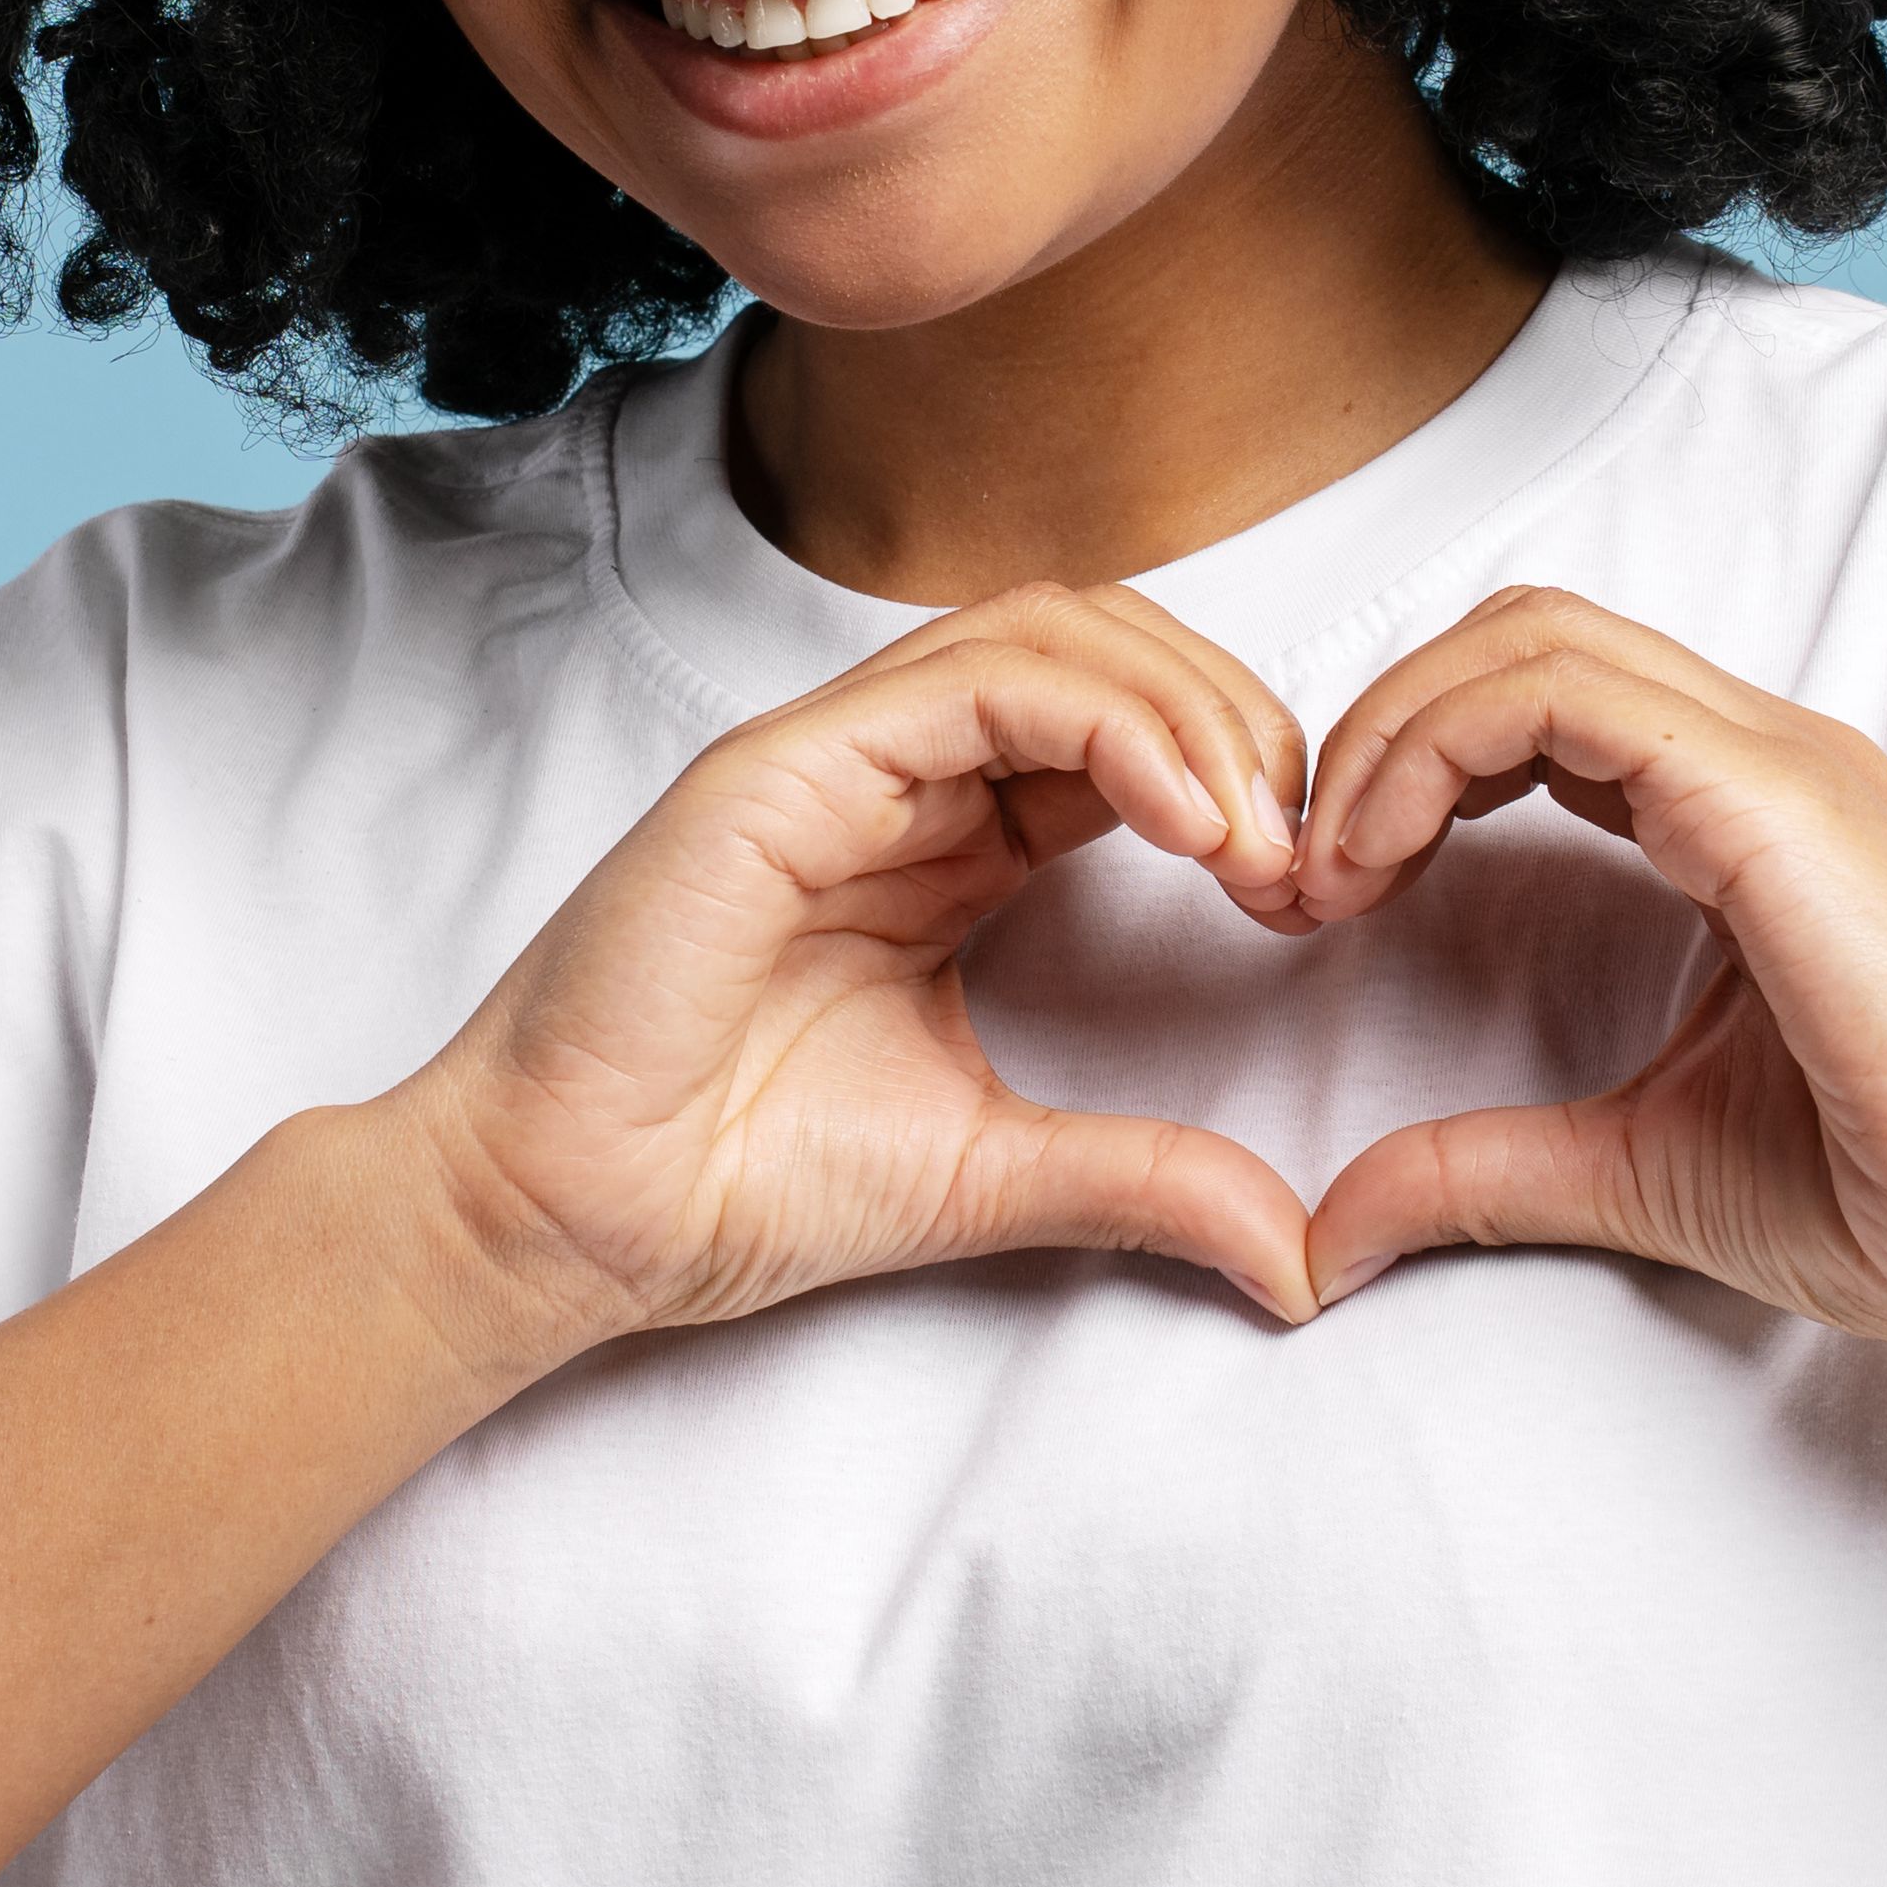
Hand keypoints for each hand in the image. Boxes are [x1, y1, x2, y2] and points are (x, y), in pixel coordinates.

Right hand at [384, 583, 1332, 1355]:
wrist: (575, 1219)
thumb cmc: (738, 1180)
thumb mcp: (996, 1174)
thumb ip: (1143, 1182)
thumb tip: (1300, 1256)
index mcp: (947, 837)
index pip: (1127, 725)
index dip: (1242, 775)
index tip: (1311, 898)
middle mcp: (896, 772)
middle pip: (1110, 645)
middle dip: (1237, 722)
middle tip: (1307, 854)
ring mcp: (835, 755)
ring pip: (1054, 631)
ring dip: (1188, 712)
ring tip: (1258, 835)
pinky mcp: (784, 767)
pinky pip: (975, 683)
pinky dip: (1109, 723)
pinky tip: (1188, 821)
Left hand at [1288, 590, 1886, 1359]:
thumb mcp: (1632, 1170)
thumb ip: (1482, 1171)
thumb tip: (1331, 1229)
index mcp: (1744, 812)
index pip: (1539, 696)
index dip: (1405, 762)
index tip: (1327, 894)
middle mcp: (1764, 757)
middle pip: (1518, 635)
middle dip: (1376, 726)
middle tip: (1300, 871)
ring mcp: (1780, 763)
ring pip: (1530, 637)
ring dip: (1389, 730)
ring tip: (1327, 868)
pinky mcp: (1778, 801)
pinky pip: (1568, 697)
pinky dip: (1437, 746)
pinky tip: (1380, 862)